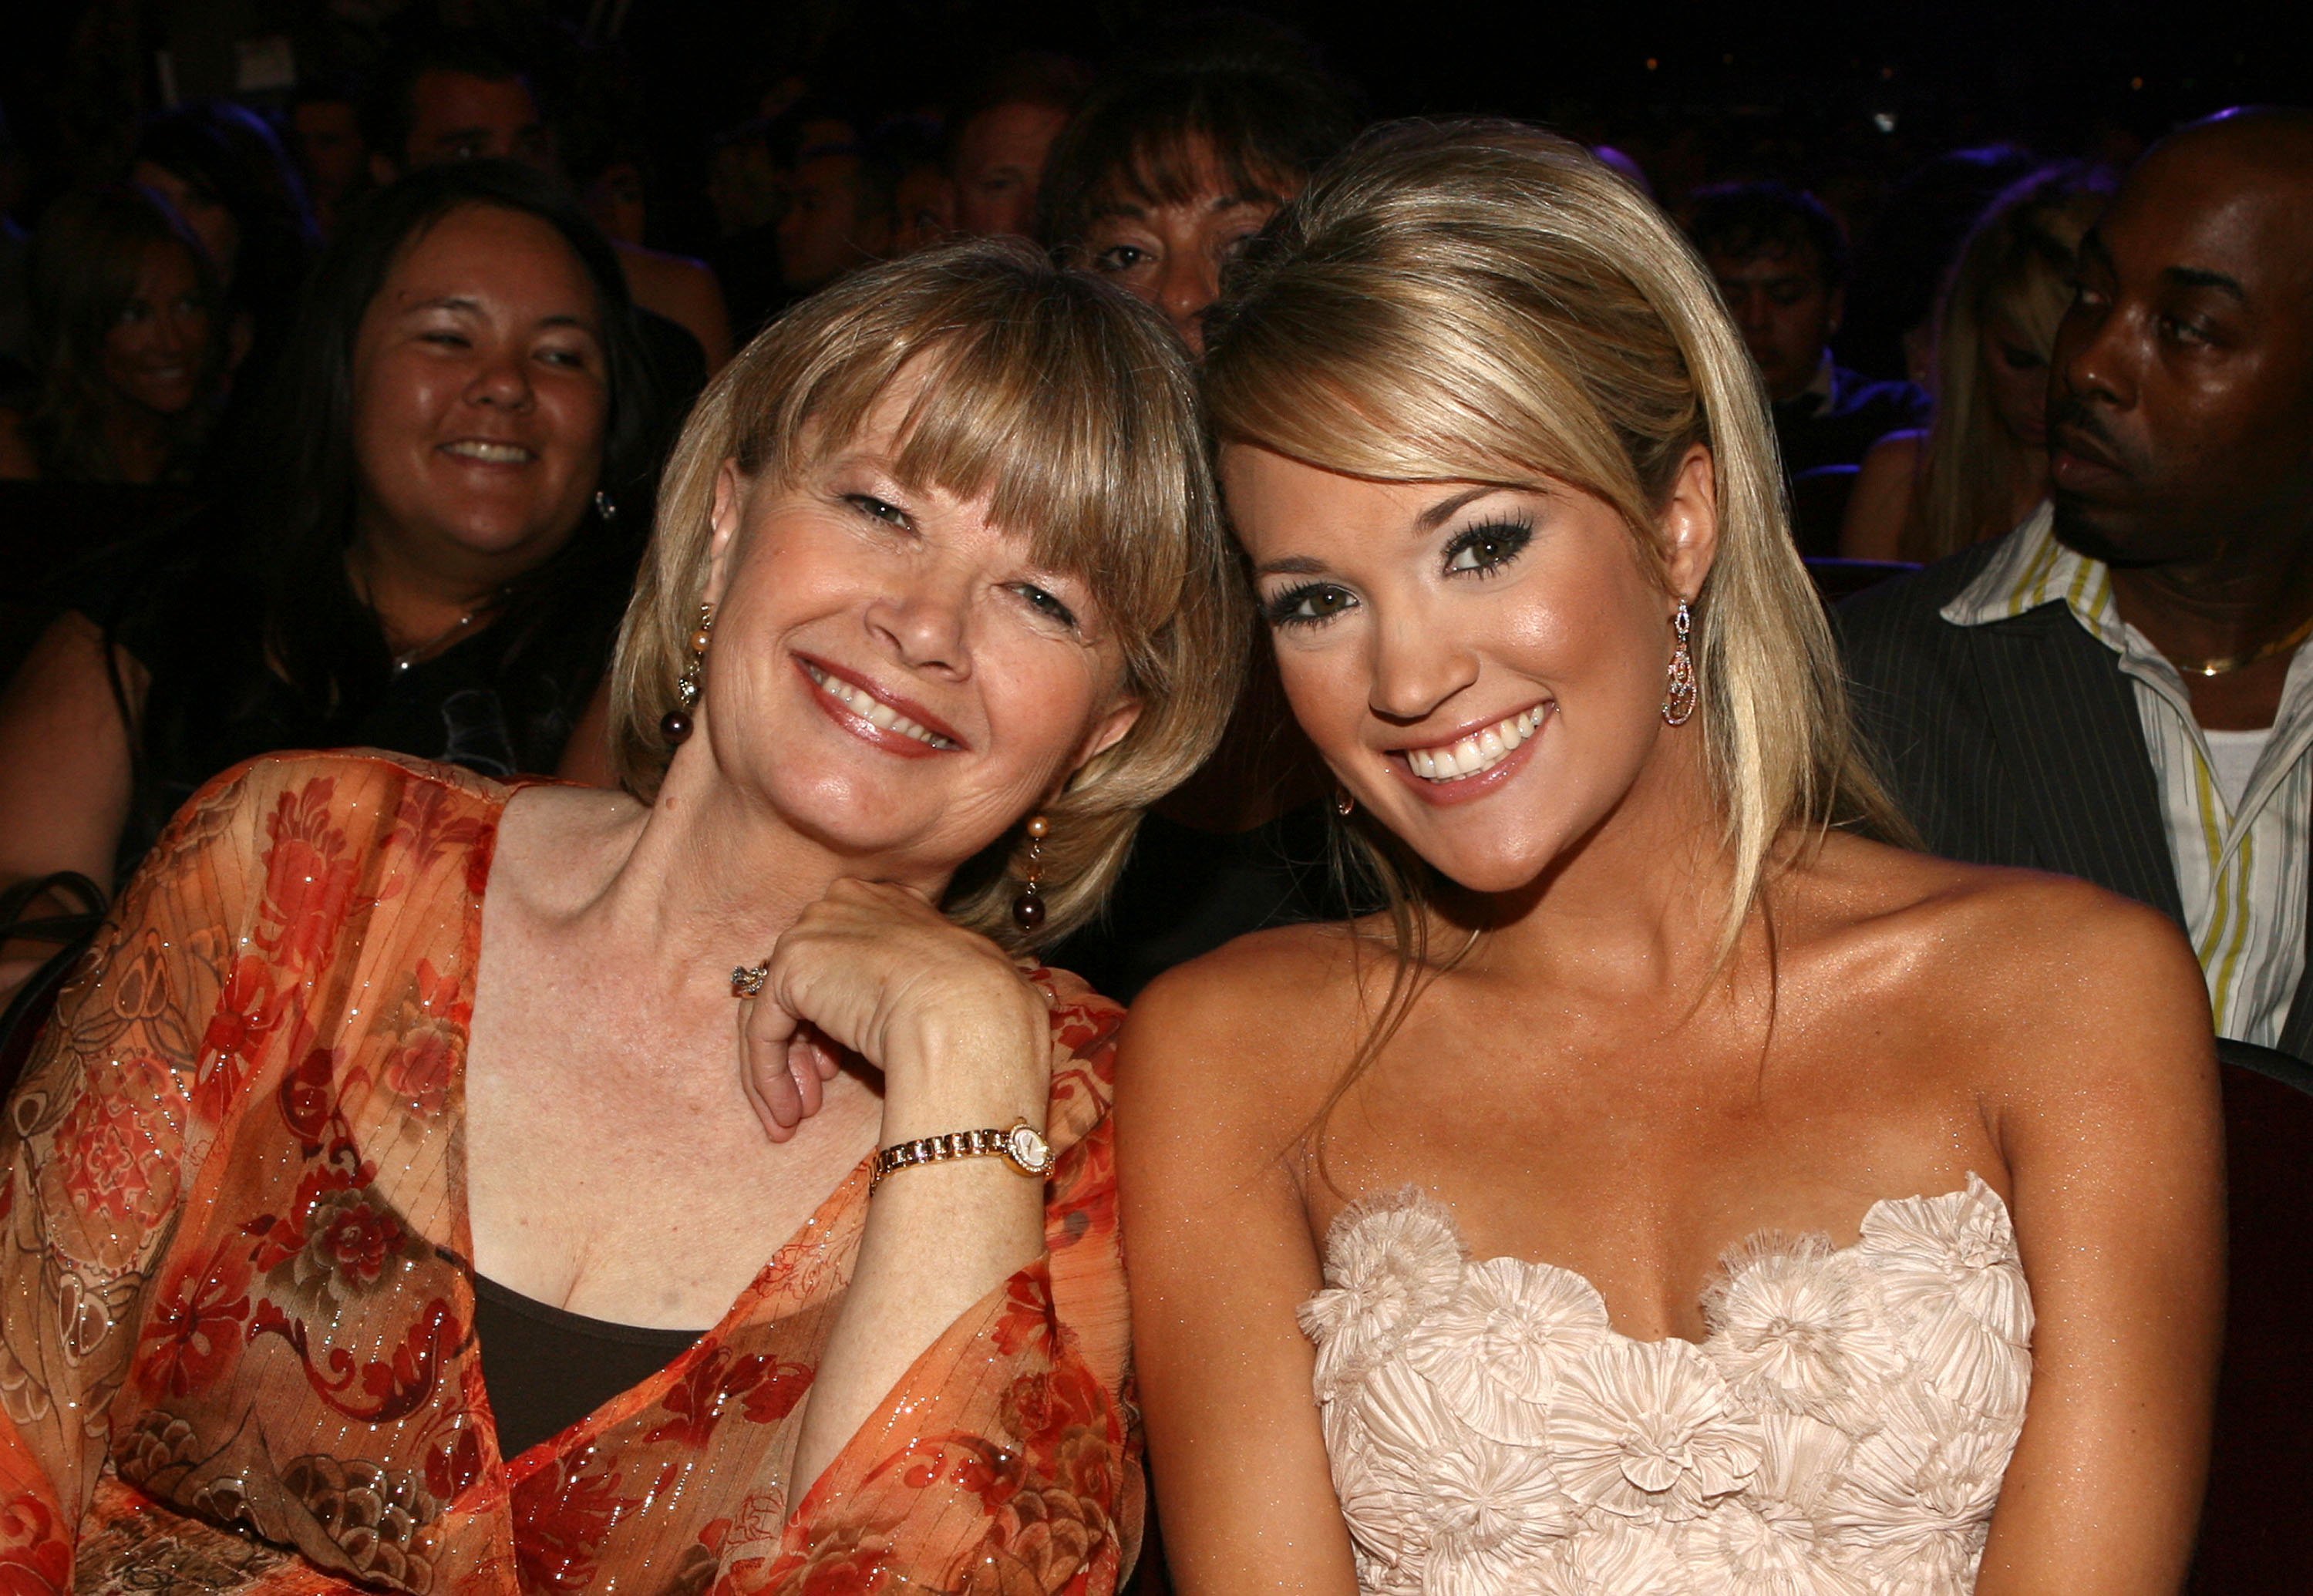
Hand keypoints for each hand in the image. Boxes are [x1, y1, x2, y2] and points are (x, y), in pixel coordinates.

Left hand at [737, 879, 1050, 1143]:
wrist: (970, 1010)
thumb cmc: (975, 1007)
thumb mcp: (939, 985)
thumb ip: (904, 986)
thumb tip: (884, 1018)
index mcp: (880, 901)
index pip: (838, 961)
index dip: (833, 1018)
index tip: (841, 1065)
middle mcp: (840, 903)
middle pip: (802, 985)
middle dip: (805, 1046)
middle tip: (815, 1095)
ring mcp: (812, 930)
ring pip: (777, 1010)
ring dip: (784, 1069)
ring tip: (796, 1117)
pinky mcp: (789, 968)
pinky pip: (764, 1031)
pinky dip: (769, 1077)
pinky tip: (785, 1115)